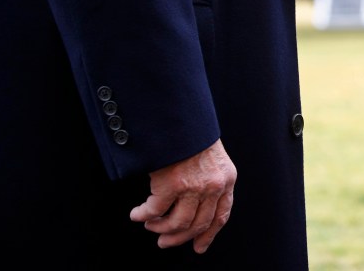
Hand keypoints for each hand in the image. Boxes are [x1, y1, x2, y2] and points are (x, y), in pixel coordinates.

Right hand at [130, 138, 236, 253]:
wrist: (179, 115)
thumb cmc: (192, 133)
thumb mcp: (213, 157)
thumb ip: (211, 178)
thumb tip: (197, 205)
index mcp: (227, 179)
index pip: (221, 215)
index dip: (209, 234)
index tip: (198, 247)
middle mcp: (213, 186)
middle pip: (198, 224)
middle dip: (179, 238)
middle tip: (164, 242)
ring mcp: (193, 187)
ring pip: (177, 223)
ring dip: (160, 227)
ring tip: (150, 224)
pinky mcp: (170, 185)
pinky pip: (154, 211)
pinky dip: (143, 215)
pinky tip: (136, 214)